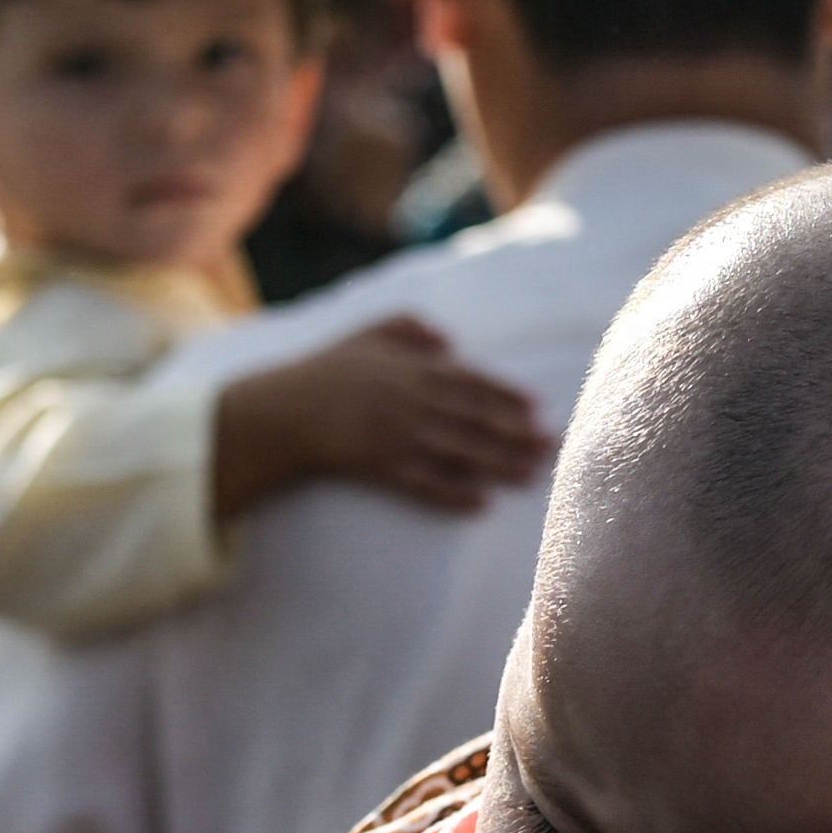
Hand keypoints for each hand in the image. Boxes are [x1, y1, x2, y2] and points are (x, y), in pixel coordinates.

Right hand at [210, 318, 550, 522]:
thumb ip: (407, 328)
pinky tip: (481, 504)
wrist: (279, 412)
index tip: (536, 407)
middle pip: (473, 419)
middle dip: (516, 433)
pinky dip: (453, 494)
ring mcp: (396, 437)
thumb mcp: (364, 334)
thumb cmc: (324, 371)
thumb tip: (449, 339)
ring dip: (497, 465)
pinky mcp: (379, 469)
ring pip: (457, 452)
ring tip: (530, 476)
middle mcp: (410, 403)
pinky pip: (423, 484)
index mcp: (410, 370)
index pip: (469, 381)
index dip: (505, 394)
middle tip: (552, 446)